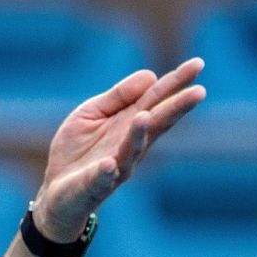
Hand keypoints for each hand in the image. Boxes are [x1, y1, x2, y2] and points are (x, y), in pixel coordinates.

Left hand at [32, 58, 205, 241]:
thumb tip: (150, 75)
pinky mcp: (93, 186)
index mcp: (130, 125)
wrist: (57, 192)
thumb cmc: (79, 150)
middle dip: (176, 109)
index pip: (157, 101)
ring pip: (131, 151)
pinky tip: (109, 165)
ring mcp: (114, 168)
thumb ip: (118, 96)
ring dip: (138, 135)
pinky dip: (106, 173)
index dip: (176, 83)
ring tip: (145, 117)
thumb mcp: (93, 113)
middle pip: (156, 124)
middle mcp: (130, 146)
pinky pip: (100, 180)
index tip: (198, 64)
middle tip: (199, 92)